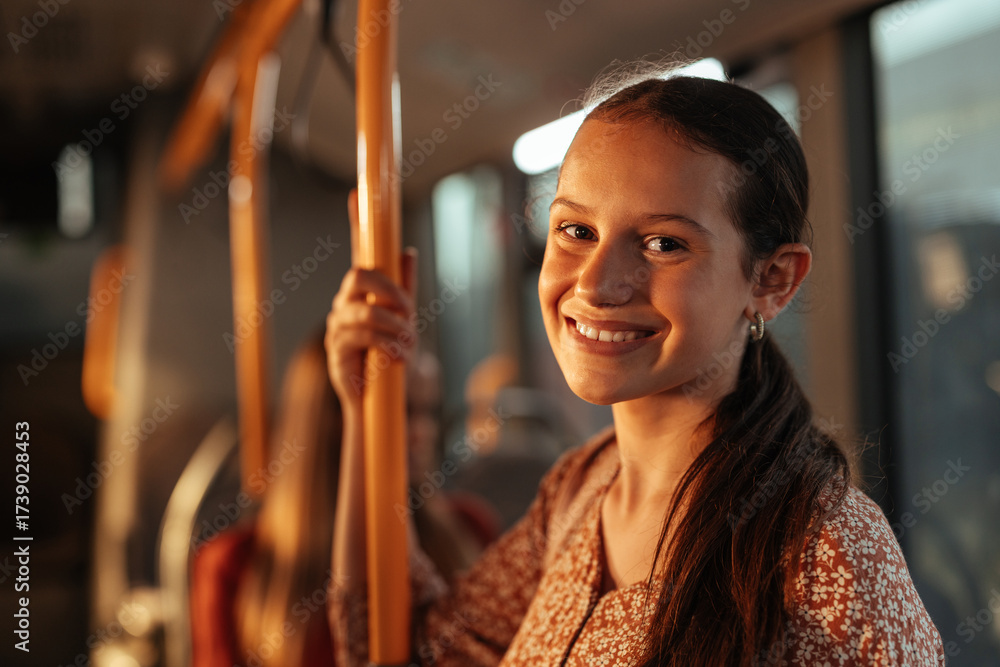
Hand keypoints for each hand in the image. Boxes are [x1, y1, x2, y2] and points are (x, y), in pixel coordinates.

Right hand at [325, 189, 416, 408]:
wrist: (374, 401)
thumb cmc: (387, 357)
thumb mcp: (403, 320)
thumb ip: (404, 287)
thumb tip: (407, 250)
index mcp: (361, 293)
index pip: (357, 251)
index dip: (356, 221)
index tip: (357, 193)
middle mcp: (344, 304)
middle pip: (359, 276)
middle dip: (390, 290)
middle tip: (410, 311)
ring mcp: (337, 326)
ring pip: (365, 312)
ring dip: (395, 327)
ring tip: (408, 345)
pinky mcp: (336, 351)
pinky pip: (362, 337)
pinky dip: (387, 345)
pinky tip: (397, 356)